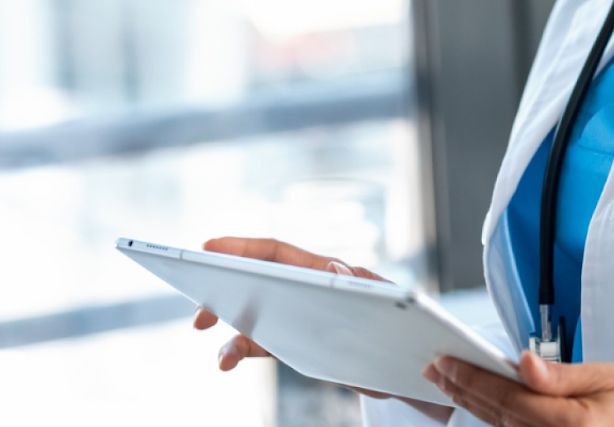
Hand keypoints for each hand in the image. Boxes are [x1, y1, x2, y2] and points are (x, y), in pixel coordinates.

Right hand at [192, 236, 455, 423]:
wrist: (416, 367)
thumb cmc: (404, 327)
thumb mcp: (384, 307)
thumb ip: (358, 289)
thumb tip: (335, 270)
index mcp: (329, 273)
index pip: (279, 253)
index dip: (243, 248)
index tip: (208, 247)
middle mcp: (309, 289)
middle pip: (257, 279)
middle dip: (223, 286)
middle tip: (197, 305)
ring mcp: (302, 315)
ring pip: (254, 312)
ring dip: (226, 322)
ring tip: (206, 336)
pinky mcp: (299, 344)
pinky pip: (261, 342)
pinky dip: (238, 349)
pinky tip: (224, 361)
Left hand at [422, 350, 613, 426]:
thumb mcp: (607, 377)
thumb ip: (559, 376)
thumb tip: (521, 364)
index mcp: (571, 423)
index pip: (507, 398)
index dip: (471, 378)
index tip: (445, 362)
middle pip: (497, 416)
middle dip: (463, 390)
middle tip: (435, 370)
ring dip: (473, 406)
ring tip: (450, 384)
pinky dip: (495, 420)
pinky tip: (481, 406)